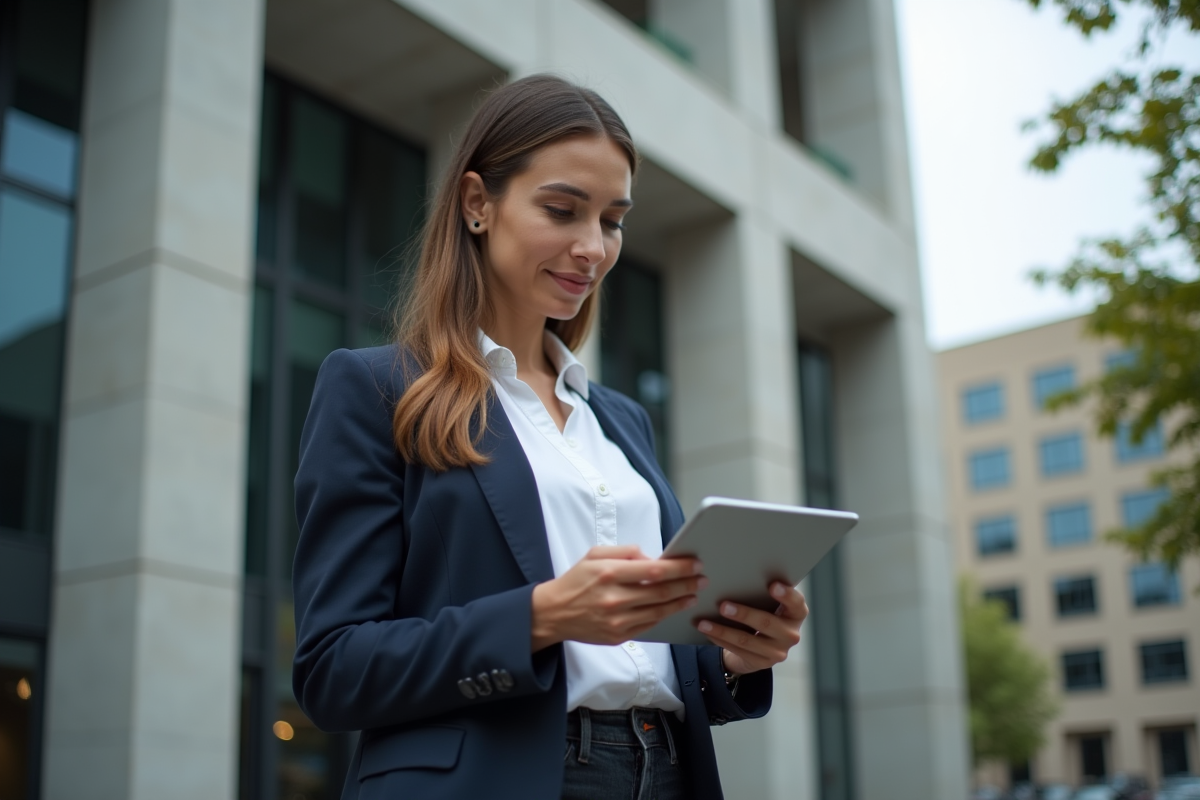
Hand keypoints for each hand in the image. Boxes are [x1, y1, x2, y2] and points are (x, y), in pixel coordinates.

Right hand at [531, 546, 705, 650]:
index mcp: (609, 574)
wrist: (553, 614)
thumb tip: (652, 558)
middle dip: (686, 584)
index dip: (679, 568)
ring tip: (693, 593)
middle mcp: (615, 599)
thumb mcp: (595, 555)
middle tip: (702, 578)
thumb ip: (625, 552)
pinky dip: (664, 616)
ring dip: (681, 602)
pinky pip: (649, 625)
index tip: (694, 563)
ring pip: (659, 611)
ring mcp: (617, 621)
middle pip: (662, 592)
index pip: (654, 570)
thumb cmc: (576, 581)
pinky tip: (674, 607)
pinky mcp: (618, 636)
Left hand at [696, 582, 808, 674]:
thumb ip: (762, 592)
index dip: (786, 594)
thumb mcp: (770, 603)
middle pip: (767, 622)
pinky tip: (707, 632)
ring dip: (723, 631)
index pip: (796, 603)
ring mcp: (778, 651)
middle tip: (723, 606)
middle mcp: (791, 633)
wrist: (763, 645)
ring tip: (704, 622)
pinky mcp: (763, 662)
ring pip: (747, 640)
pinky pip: (738, 651)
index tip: (772, 585)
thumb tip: (736, 575)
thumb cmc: (765, 612)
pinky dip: (720, 640)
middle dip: (743, 614)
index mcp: (796, 613)